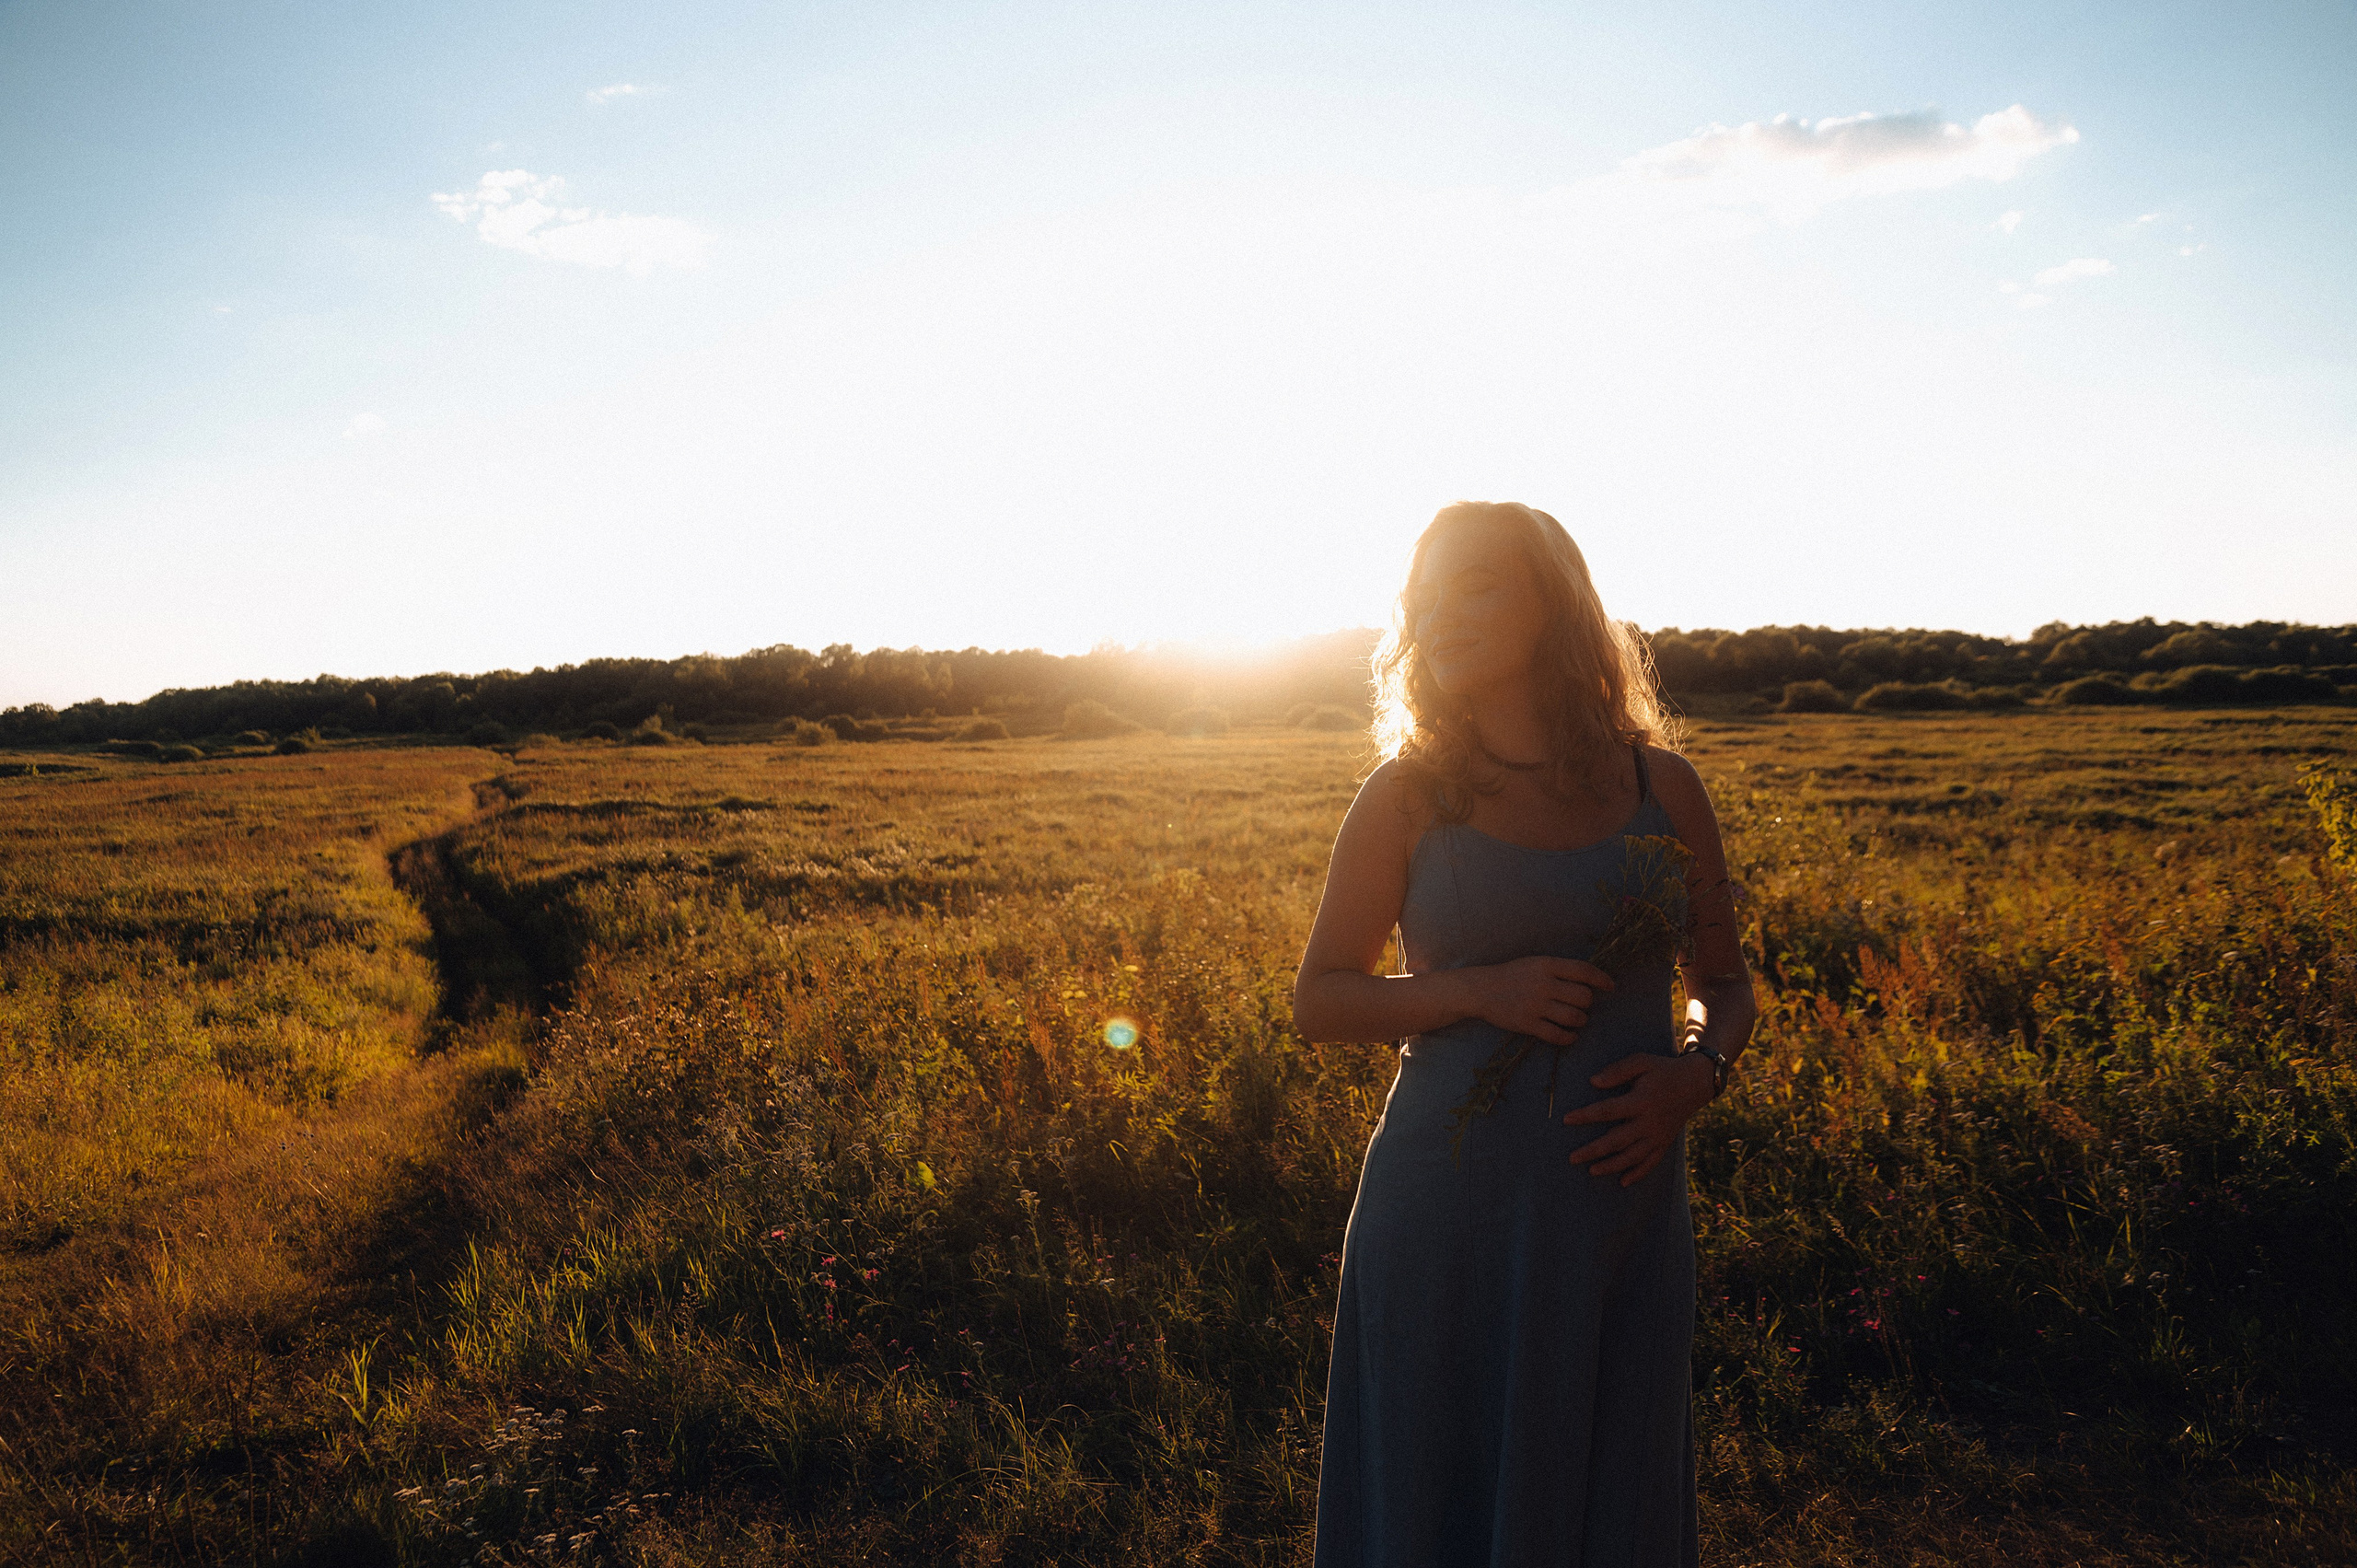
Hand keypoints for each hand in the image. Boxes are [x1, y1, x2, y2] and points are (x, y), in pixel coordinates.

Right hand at [1471, 956, 1614, 1045]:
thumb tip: (1590, 981)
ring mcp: (1536, 1005)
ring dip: (1580, 1021)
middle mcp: (1543, 984)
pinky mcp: (1528, 1024)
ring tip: (1575, 1020)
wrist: (1481, 989)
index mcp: (1546, 965)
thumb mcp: (1536, 963)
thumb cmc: (1512, 974)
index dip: (1602, 979)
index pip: (1584, 971)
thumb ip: (1560, 970)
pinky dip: (1569, 1038)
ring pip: (1575, 1018)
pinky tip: (1570, 1036)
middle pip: (1583, 997)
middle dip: (1587, 1004)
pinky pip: (1558, 1035)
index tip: (1610, 986)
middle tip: (1580, 1005)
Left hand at [1563, 1052, 1714, 1185]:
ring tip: (1591, 1171)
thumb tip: (1593, 1081)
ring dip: (1612, 1166)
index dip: (1586, 1116)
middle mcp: (1649, 1122)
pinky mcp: (1665, 1142)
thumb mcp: (1641, 1062)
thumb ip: (1617, 1071)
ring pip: (1633, 1156)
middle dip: (1593, 1150)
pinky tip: (1623, 1182)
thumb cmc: (1662, 1070)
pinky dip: (1638, 1174)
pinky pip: (1651, 1162)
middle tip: (1572, 1158)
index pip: (1608, 1111)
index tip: (1566, 1120)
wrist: (1696, 1083)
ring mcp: (1658, 1135)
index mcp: (1641, 1100)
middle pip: (1617, 1140)